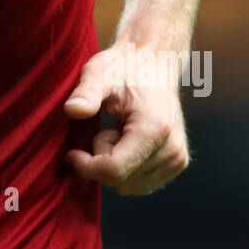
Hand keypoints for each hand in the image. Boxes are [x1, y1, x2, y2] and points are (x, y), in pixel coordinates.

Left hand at [62, 40, 190, 195]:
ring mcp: (177, 159)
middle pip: (119, 181)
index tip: (71, 152)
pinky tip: (129, 139)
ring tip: (119, 130)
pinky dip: (128, 166)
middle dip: (102, 159)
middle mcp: (172, 149)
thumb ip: (86, 91)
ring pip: (128, 186)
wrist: (154, 63)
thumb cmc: (123, 67)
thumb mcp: (99, 72)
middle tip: (107, 127)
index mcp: (155, 129)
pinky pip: (139, 184)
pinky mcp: (177, 163)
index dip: (86, 166)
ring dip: (115, 163)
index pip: (114, 171)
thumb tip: (72, 110)